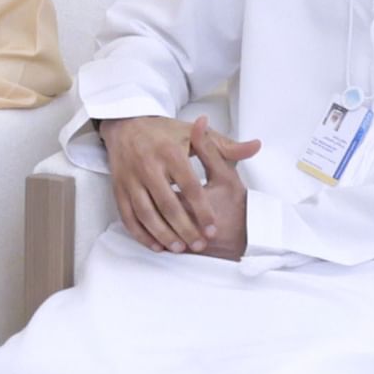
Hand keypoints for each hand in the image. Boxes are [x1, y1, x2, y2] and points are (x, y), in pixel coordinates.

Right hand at [98, 114, 218, 255]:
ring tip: (179, 248)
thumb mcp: (195, 135)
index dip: (202, 210)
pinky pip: (127, 216)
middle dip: (184, 228)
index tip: (213, 229)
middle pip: (168, 204)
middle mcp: (148, 165)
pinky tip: (155, 244)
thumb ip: (225, 146)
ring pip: (146, 213)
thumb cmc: (165, 133)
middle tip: (199, 245)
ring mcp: (130, 178)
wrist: (126, 125)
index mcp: (170, 152)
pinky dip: (140, 233)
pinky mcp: (118, 188)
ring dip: (162, 234)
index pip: (190, 186)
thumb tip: (255, 147)